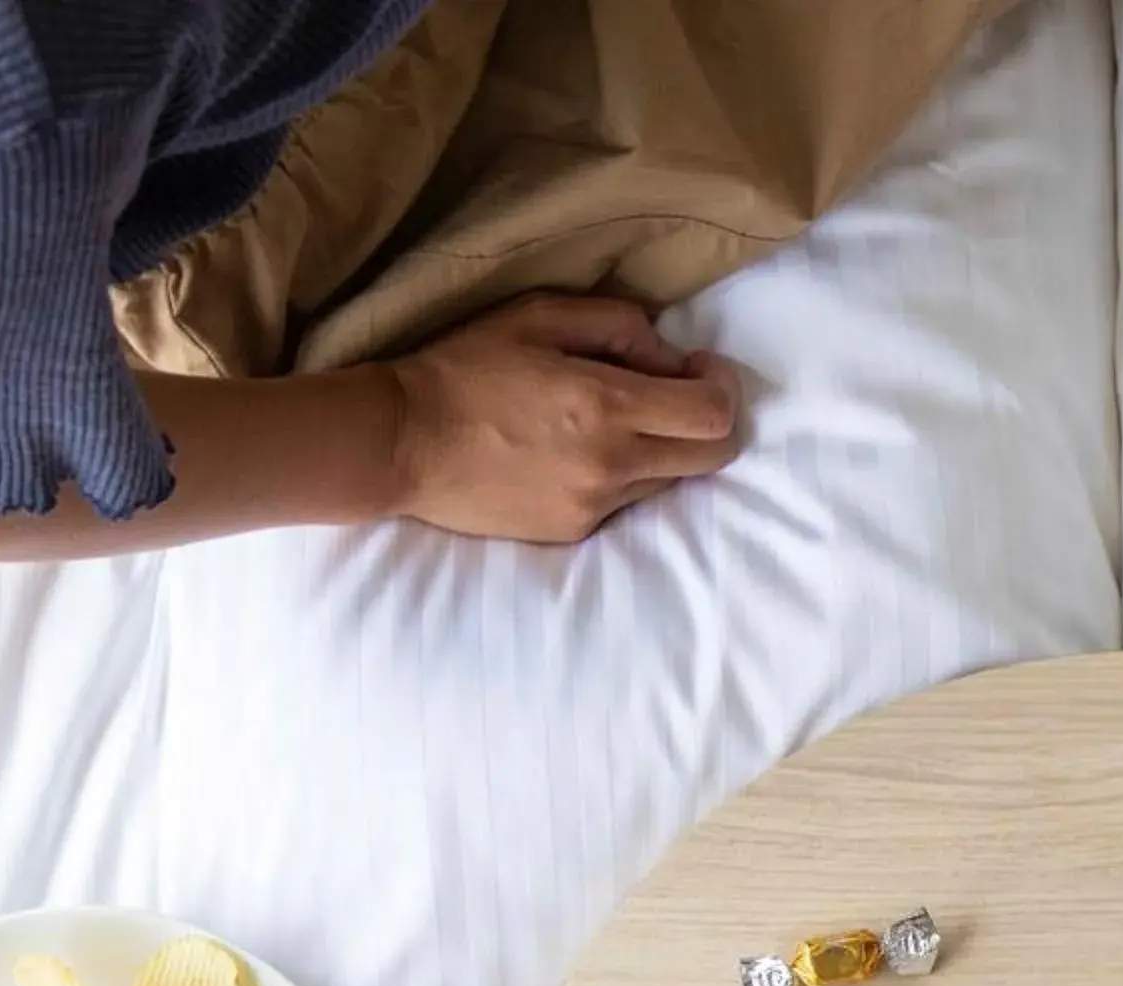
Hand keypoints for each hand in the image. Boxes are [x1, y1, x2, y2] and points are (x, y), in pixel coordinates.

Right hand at [384, 294, 741, 540]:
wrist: (401, 443)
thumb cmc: (465, 368)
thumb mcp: (539, 316)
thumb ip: (619, 325)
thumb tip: (670, 356)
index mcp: (606, 406)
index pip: (714, 415)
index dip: (720, 387)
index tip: (697, 367)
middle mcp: (610, 466)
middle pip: (712, 457)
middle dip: (708, 422)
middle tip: (674, 394)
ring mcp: (592, 506)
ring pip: (668, 481)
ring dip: (659, 449)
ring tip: (607, 422)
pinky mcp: (572, 532)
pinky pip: (622, 503)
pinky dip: (617, 475)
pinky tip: (570, 452)